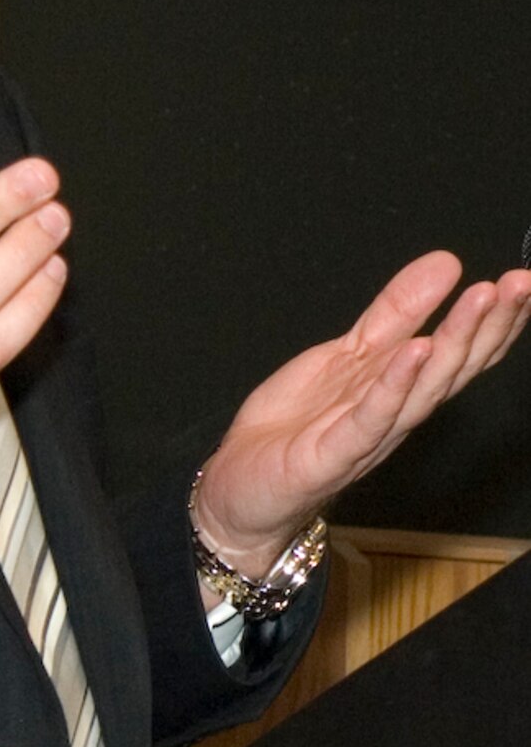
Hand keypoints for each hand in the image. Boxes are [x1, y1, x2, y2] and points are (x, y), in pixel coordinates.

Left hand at [195, 251, 530, 577]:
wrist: (243, 483)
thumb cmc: (301, 423)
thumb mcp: (350, 352)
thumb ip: (397, 311)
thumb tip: (447, 262)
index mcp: (403, 387)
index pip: (463, 352)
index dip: (497, 319)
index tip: (523, 281)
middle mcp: (397, 413)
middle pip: (454, 368)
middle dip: (488, 324)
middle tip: (517, 284)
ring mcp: (367, 435)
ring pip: (422, 389)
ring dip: (453, 342)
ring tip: (479, 299)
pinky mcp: (331, 454)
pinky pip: (368, 419)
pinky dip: (393, 386)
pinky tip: (415, 351)